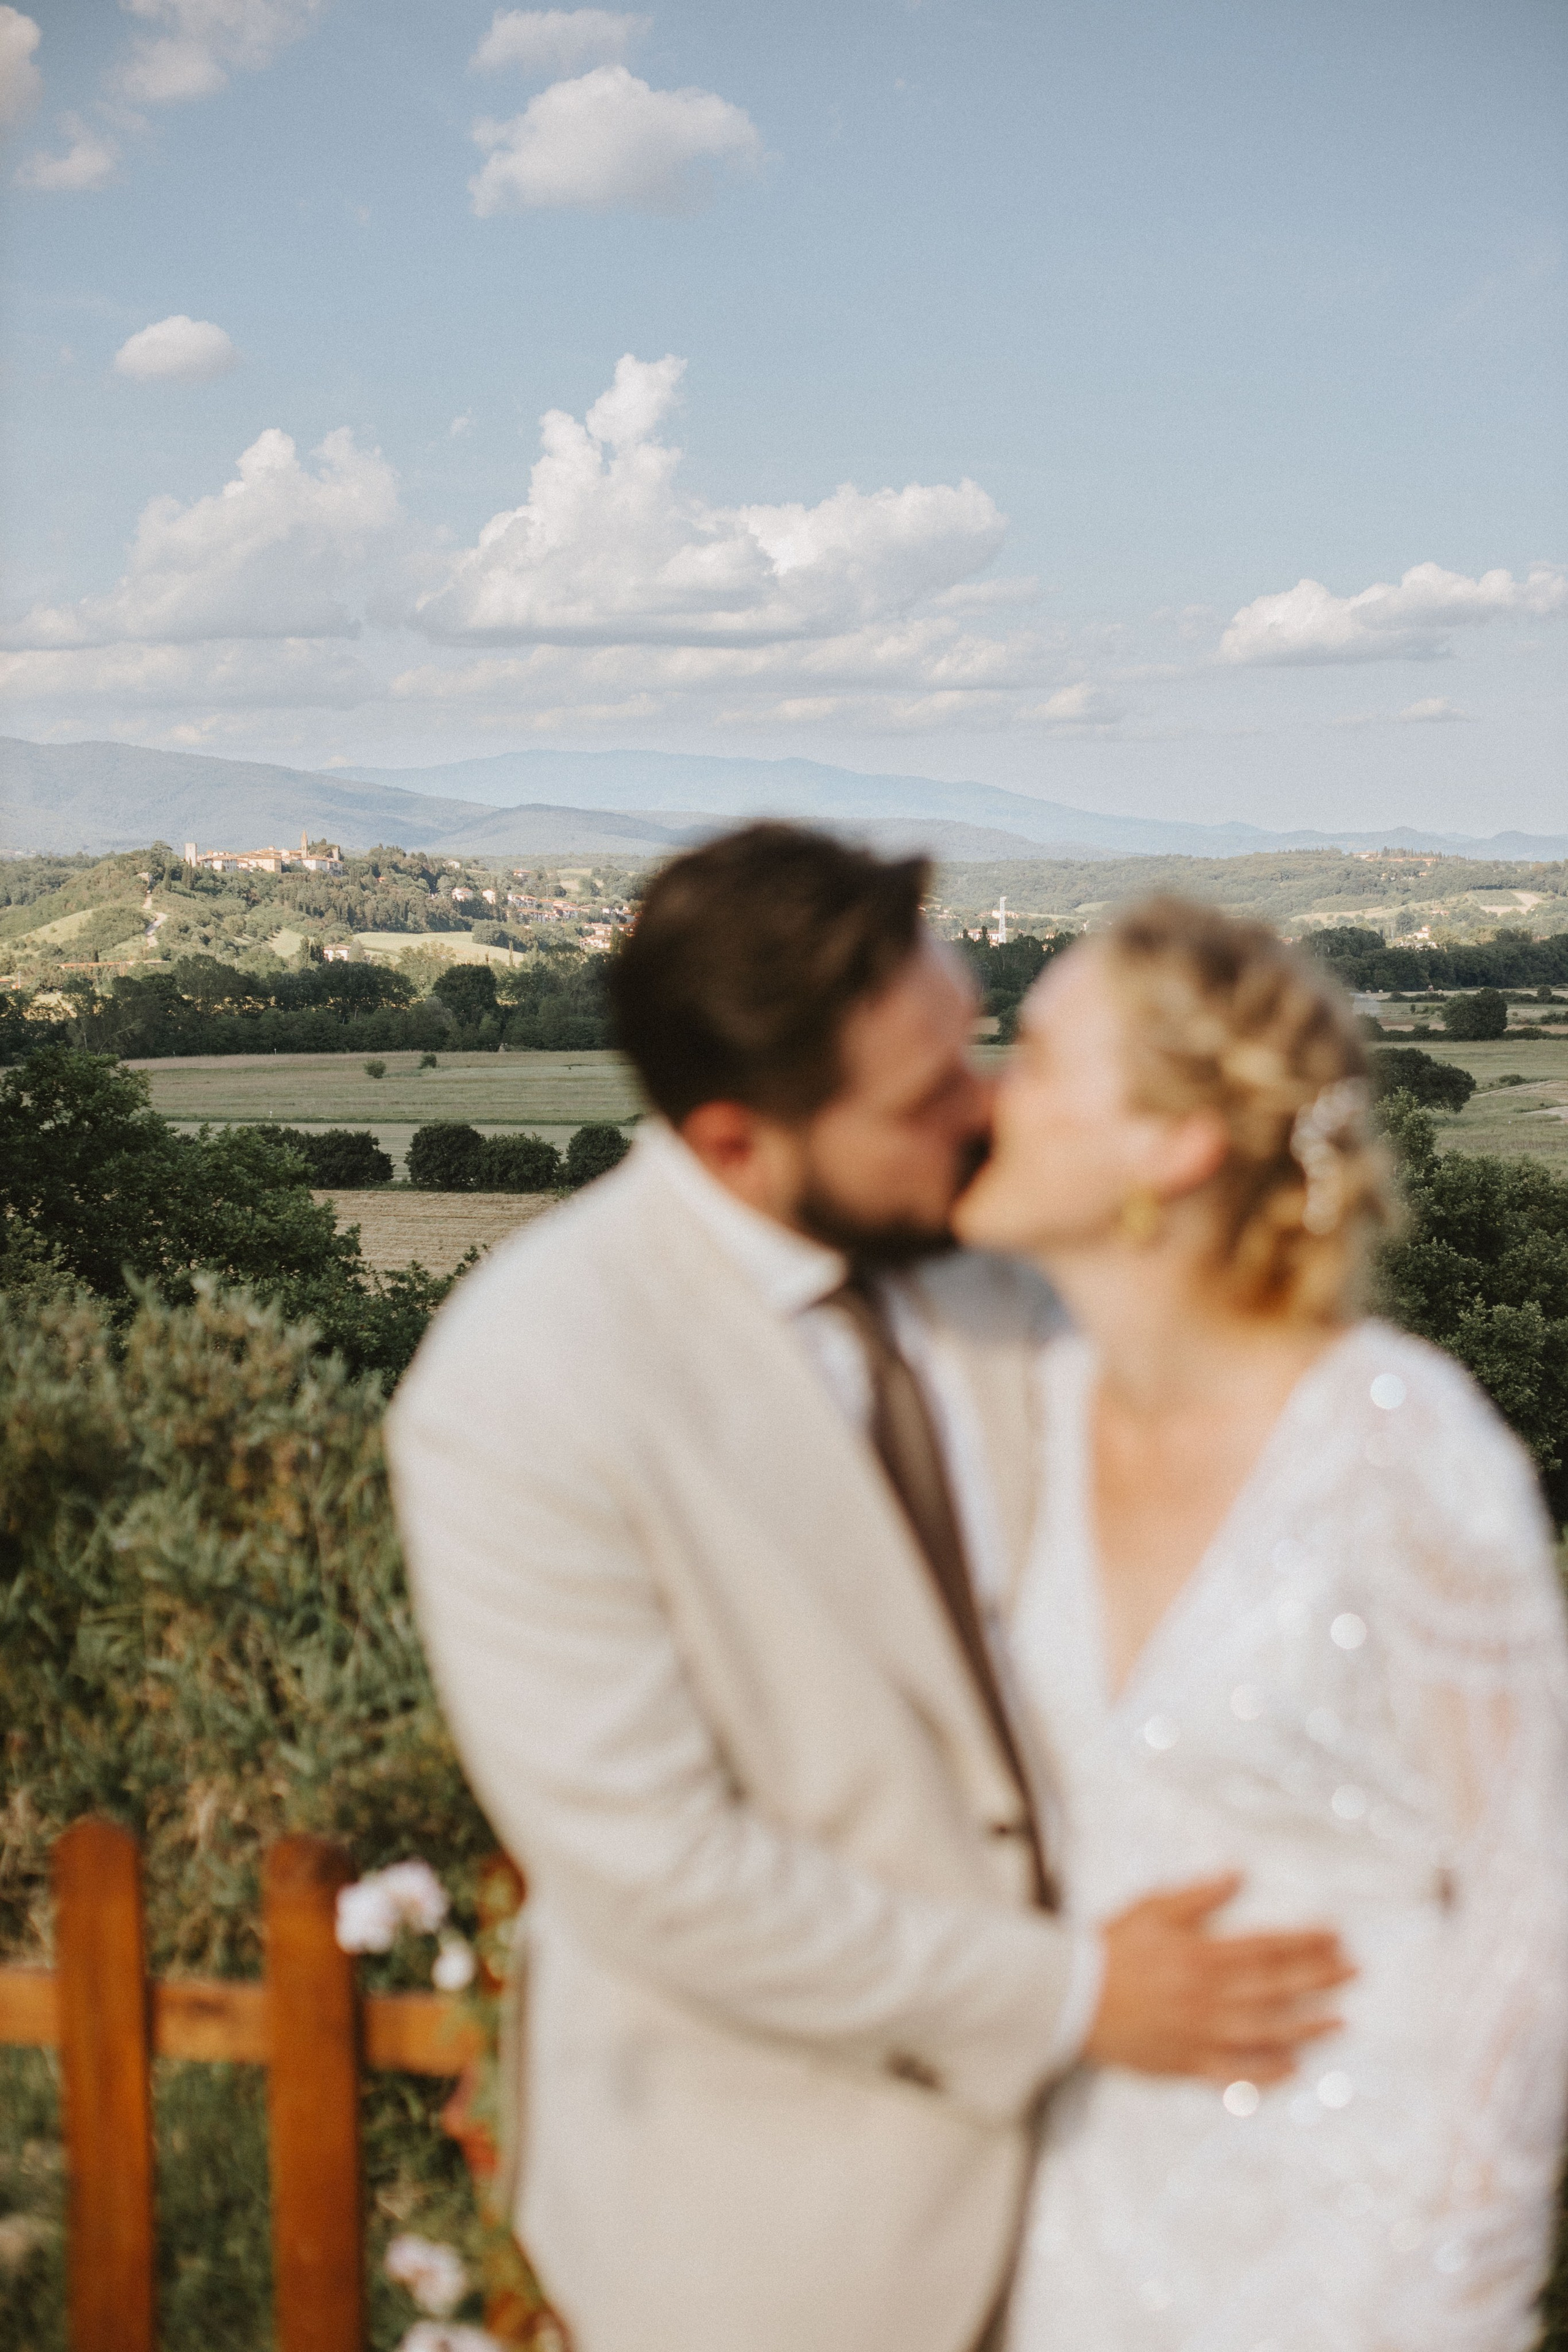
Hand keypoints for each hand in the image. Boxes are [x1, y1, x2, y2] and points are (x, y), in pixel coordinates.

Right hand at [1083, 1874, 1353, 2083]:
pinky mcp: (1187, 2063)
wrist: (1068, 1999)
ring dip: (1307, 2026)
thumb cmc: (1109, 1949)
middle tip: (1354, 1972)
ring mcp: (1201, 2034)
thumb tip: (1238, 1874)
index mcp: (1201, 1955)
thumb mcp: (1150, 1908)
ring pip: (1266, 2032)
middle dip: (1319, 1979)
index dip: (1305, 1941)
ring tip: (1340, 2021)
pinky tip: (1293, 2067)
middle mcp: (1209, 1997)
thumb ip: (1197, 1896)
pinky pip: (1236, 2073)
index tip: (1336, 1935)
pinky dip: (1267, 2072)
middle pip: (1275, 1988)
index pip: (1266, 1947)